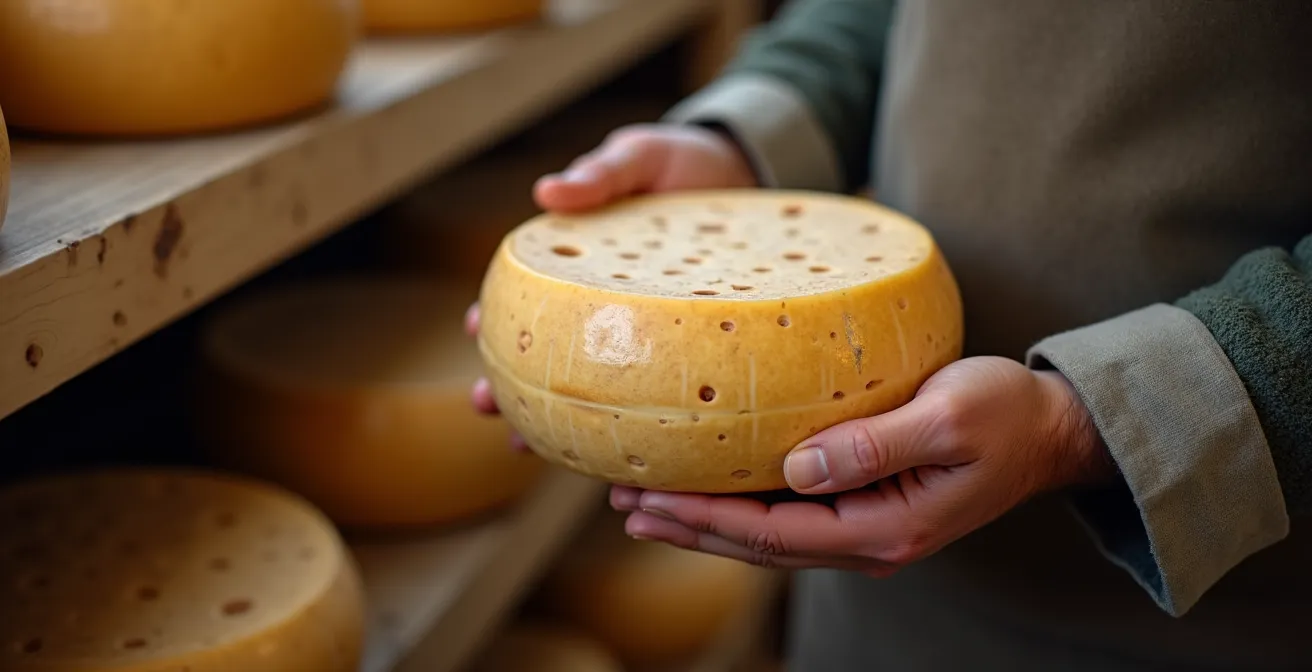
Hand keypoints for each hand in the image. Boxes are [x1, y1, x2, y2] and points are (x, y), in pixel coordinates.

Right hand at [469, 123, 758, 446]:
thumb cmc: (681, 166)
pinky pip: (661, 403)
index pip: (527, 298)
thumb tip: (546, 191)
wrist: (751, 178)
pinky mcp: (687, 360)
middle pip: (547, 358)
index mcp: (582, 268)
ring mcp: (643, 342)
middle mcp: (604, 314)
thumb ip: (600, 172)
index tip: (475, 329)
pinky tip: (626, 467)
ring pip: (594, 394)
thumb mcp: (640, 157)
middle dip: (510, 386)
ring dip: (562, 426)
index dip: (496, 316)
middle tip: (485, 406)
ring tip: (535, 451)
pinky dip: (640, 437)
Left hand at [611, 357, 1117, 573]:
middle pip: (757, 544)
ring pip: (766, 535)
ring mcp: (866, 530)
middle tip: (621, 498)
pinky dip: (737, 507)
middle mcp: (869, 542)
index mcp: (884, 529)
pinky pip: (787, 517)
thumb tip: (798, 467)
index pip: (772, 532)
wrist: (1050, 429)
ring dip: (703, 521)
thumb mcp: (949, 419)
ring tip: (640, 502)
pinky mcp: (865, 508)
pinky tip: (706, 492)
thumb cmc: (1006, 414)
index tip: (646, 494)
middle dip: (686, 524)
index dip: (704, 517)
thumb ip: (874, 446)